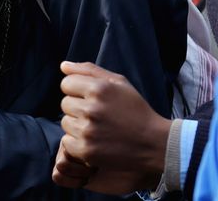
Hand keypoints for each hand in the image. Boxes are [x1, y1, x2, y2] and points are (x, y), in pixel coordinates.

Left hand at [58, 61, 169, 193]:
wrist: (154, 144)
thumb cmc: (135, 109)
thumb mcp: (118, 83)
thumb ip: (89, 70)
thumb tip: (63, 66)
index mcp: (98, 89)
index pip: (66, 83)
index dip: (77, 90)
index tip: (90, 98)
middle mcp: (91, 109)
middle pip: (65, 104)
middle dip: (78, 108)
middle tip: (97, 115)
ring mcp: (88, 131)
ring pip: (66, 123)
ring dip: (77, 125)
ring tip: (98, 129)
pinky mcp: (87, 151)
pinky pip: (67, 142)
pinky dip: (77, 143)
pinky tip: (94, 141)